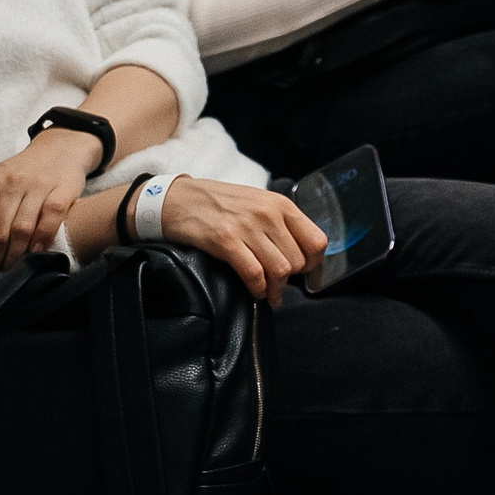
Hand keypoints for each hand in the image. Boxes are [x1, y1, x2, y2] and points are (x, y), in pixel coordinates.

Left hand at [0, 133, 95, 271]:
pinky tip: (38, 252)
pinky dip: (43, 239)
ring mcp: (40, 184)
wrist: (61, 149)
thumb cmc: (23, 175)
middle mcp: (13, 180)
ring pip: (22, 228)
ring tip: (12, 270)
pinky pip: (51, 217)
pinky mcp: (65, 188)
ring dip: (16, 255)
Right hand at [157, 177, 327, 305]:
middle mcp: (268, 214)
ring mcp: (247, 227)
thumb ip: (281, 223)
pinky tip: (256, 292)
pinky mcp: (225, 241)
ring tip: (270, 294)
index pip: (316, 240)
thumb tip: (301, 252)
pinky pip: (254, 274)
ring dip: (276, 289)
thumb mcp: (258, 203)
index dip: (315, 264)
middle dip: (292, 279)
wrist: (178, 199)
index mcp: (281, 205)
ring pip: (280, 270)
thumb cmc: (220, 204)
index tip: (308, 275)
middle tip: (281, 286)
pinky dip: (258, 289)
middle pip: (298, 260)